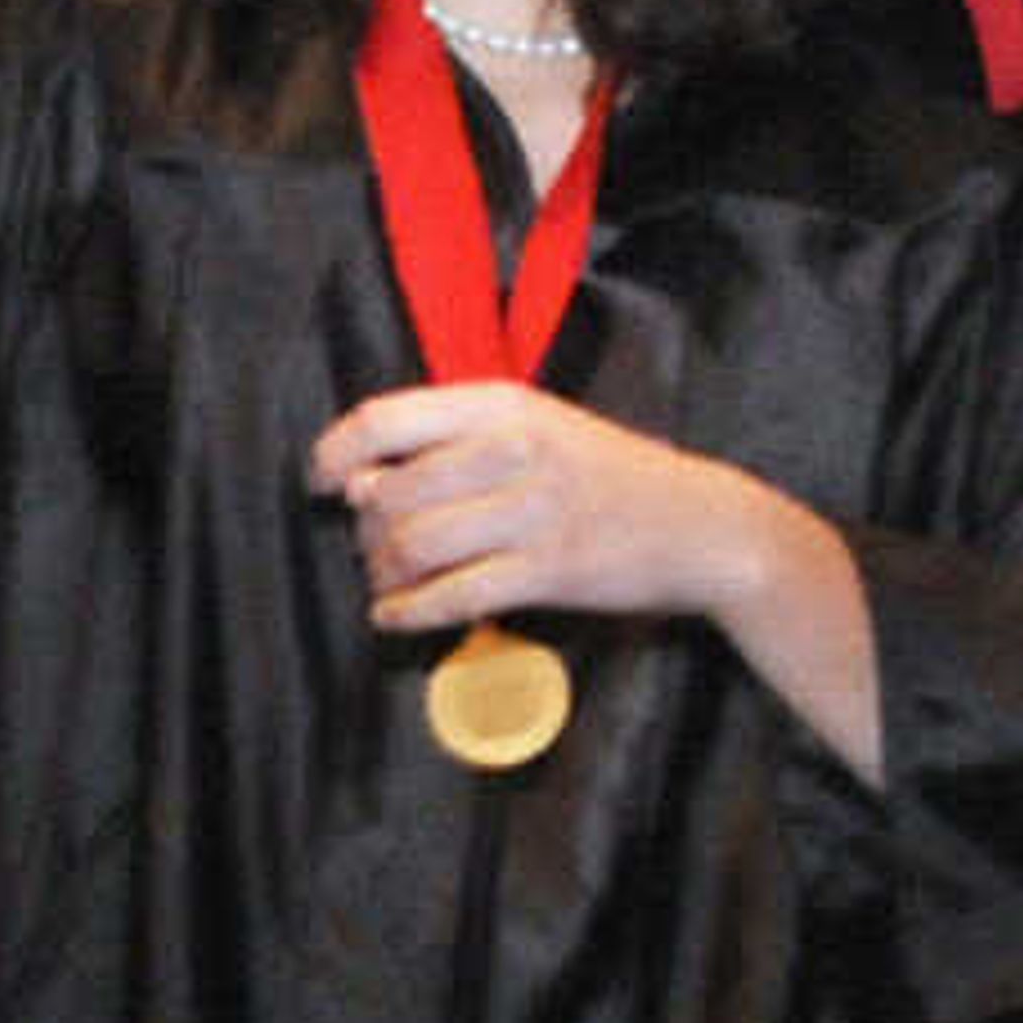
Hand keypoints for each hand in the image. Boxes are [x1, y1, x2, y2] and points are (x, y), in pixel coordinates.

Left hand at [307, 384, 882, 781]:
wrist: (702, 525)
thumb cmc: (609, 476)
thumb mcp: (538, 429)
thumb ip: (453, 445)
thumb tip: (359, 484)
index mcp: (503, 405)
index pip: (386, 418)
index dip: (336, 453)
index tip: (320, 480)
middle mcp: (513, 450)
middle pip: (389, 492)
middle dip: (364, 528)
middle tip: (371, 546)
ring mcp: (532, 511)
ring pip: (413, 546)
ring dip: (383, 573)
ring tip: (388, 583)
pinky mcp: (549, 571)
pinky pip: (451, 596)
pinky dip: (408, 613)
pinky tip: (394, 617)